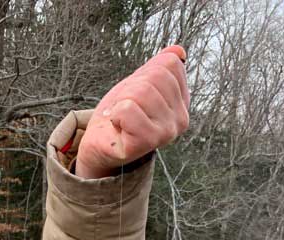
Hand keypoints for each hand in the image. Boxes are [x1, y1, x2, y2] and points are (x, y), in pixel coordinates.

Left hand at [76, 45, 189, 178]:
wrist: (100, 144)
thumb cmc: (120, 115)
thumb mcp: (140, 84)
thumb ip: (160, 67)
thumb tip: (178, 51)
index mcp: (182, 102)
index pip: (170, 64)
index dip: (144, 73)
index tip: (135, 94)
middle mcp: (180, 119)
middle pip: (155, 76)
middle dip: (131, 87)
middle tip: (124, 108)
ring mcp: (166, 133)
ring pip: (140, 92)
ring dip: (120, 101)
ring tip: (120, 118)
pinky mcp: (148, 141)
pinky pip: (127, 109)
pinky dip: (115, 114)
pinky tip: (117, 127)